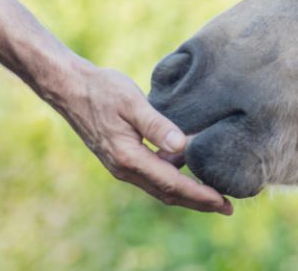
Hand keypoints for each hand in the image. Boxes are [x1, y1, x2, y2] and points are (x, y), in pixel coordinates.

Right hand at [50, 60, 232, 214]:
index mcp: (130, 157)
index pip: (173, 183)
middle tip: (227, 208)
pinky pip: (152, 175)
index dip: (200, 194)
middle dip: (199, 201)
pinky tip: (187, 164)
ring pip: (161, 186)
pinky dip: (173, 176)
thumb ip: (157, 125)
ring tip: (213, 191)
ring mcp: (122, 165)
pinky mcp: (122, 157)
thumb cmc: (103, 90)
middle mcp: (126, 168)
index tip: (223, 201)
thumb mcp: (133, 102)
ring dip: (187, 192)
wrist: (70, 88)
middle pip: (169, 193)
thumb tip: (182, 146)